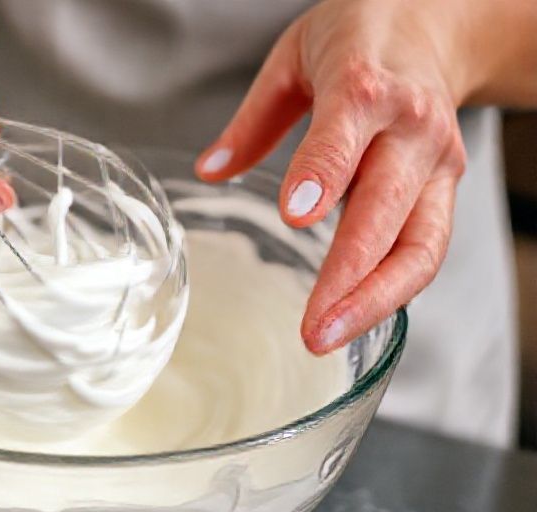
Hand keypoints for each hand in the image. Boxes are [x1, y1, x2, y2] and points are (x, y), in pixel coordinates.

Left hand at [196, 0, 473, 354]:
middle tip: (311, 326)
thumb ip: (251, 122)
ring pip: (420, 244)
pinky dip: (392, 291)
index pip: (345, 135)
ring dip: (375, 300)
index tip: (296, 215)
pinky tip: (352, 318)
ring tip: (327, 337)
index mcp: (364, 86)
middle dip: (350, 274)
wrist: (436, 24)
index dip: (322, 175)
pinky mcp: (446, 187)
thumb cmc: (359, 40)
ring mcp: (436, 162)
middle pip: (387, 209)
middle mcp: (410, 127)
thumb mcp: (292, 59)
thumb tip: (210, 170)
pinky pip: (426, 249)